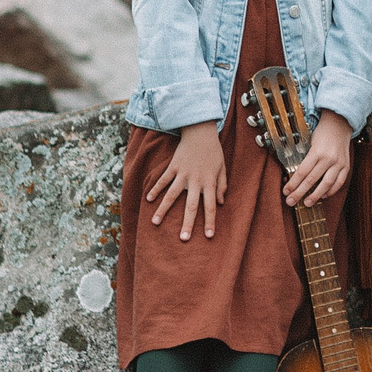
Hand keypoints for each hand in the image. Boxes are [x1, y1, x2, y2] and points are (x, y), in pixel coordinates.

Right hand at [148, 122, 226, 239]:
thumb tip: (220, 203)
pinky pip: (163, 180)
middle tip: (183, 239)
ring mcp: (183, 174)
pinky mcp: (173, 167)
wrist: (200, 132)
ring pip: (172, 195)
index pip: (211, 206)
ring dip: (163, 210)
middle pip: (191, 206)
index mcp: (210, 182)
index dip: (210, 222)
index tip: (209, 236)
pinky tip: (148, 200)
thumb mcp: (222, 168)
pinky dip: (155, 189)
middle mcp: (196, 181)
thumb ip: (222, 185)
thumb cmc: (213, 152)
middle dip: (188, 223)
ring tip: (155, 223)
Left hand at [284, 112, 352, 206]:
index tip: (286, 191)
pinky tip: (323, 195)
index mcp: (317, 152)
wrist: (340, 124)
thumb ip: (305, 159)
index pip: (302, 172)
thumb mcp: (310, 142)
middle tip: (291, 201)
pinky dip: (331, 191)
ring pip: (326, 184)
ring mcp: (339, 163)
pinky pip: (339, 182)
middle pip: (312, 180)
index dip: (293, 184)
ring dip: (315, 195)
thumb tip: (295, 177)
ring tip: (307, 203)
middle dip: (299, 193)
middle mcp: (329, 158)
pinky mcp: (346, 166)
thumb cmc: (322, 133)